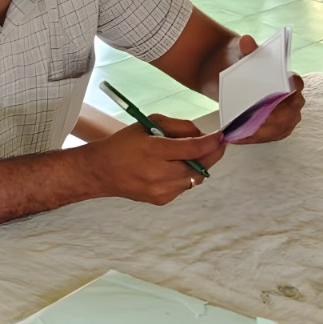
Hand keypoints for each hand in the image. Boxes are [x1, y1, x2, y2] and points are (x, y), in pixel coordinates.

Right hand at [83, 116, 226, 204]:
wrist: (100, 171)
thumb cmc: (123, 145)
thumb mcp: (149, 124)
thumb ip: (180, 126)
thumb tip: (204, 135)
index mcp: (153, 150)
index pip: (194, 148)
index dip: (213, 142)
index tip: (221, 137)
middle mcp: (158, 173)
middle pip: (200, 166)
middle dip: (212, 154)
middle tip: (215, 144)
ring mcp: (160, 190)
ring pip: (195, 177)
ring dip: (198, 165)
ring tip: (184, 155)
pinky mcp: (161, 200)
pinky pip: (184, 186)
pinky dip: (185, 176)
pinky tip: (171, 168)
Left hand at [230, 36, 304, 143]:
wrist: (233, 78)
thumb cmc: (242, 65)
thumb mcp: (240, 54)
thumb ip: (246, 48)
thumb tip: (247, 41)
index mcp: (290, 78)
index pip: (296, 85)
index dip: (287, 92)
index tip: (271, 98)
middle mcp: (294, 98)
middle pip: (290, 112)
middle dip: (272, 119)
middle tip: (252, 122)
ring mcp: (288, 115)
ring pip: (281, 128)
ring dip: (262, 132)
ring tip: (242, 132)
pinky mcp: (278, 128)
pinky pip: (271, 137)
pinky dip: (255, 138)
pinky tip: (239, 137)